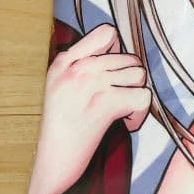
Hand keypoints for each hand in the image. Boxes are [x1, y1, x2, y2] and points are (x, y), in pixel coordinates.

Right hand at [27, 24, 149, 193]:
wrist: (50, 160)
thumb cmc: (59, 126)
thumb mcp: (58, 85)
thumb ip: (82, 63)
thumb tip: (117, 52)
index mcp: (65, 62)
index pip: (106, 33)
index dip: (119, 49)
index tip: (114, 69)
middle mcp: (78, 68)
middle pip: (129, 58)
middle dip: (128, 81)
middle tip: (116, 100)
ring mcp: (92, 84)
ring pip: (139, 75)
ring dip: (135, 94)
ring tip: (120, 110)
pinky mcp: (104, 104)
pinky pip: (142, 97)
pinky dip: (139, 114)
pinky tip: (125, 122)